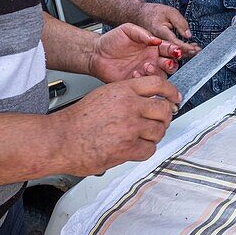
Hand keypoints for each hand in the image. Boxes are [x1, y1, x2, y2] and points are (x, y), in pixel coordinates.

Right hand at [53, 75, 179, 175]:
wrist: (60, 139)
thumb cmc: (76, 120)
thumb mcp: (103, 95)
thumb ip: (126, 96)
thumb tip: (145, 101)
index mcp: (123, 90)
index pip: (158, 84)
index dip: (171, 91)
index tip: (175, 97)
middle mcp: (129, 106)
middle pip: (164, 110)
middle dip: (165, 117)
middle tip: (160, 121)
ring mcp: (130, 127)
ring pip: (159, 131)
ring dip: (154, 135)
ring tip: (144, 136)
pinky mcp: (128, 147)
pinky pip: (149, 149)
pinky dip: (145, 150)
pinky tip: (136, 147)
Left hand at [88, 23, 180, 82]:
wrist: (96, 54)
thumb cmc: (111, 40)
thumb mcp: (127, 30)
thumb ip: (143, 33)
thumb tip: (157, 39)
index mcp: (153, 47)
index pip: (169, 49)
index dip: (174, 50)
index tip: (175, 50)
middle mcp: (151, 60)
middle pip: (170, 65)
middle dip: (171, 64)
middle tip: (166, 62)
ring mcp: (145, 72)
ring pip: (161, 76)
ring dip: (157, 73)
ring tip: (147, 66)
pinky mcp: (136, 82)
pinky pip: (146, 85)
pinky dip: (143, 80)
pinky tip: (135, 73)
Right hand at [137, 3, 199, 56]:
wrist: (139, 14)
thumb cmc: (154, 12)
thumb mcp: (170, 12)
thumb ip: (180, 23)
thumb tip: (189, 35)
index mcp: (159, 31)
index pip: (173, 42)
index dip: (184, 47)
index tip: (194, 48)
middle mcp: (157, 42)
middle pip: (173, 51)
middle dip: (187, 52)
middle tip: (198, 50)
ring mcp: (157, 46)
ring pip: (172, 53)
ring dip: (185, 53)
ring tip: (196, 49)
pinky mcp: (159, 47)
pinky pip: (170, 51)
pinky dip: (180, 50)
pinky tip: (189, 48)